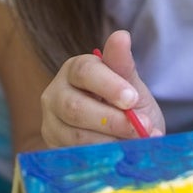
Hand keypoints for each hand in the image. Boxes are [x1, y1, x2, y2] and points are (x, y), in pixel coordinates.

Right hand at [40, 29, 165, 147]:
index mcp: (75, 70)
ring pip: (75, 135)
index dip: (109, 85)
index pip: (84, 71)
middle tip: (142, 128)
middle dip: (112, 119)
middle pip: (74, 107)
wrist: (126, 138)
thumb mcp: (131, 85)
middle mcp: (55, 94)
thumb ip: (123, 65)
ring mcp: (51, 123)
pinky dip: (103, 157)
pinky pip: (76, 156)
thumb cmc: (127, 106)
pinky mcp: (54, 149)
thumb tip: (121, 35)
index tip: (133, 98)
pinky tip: (122, 155)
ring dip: (111, 141)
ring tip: (138, 143)